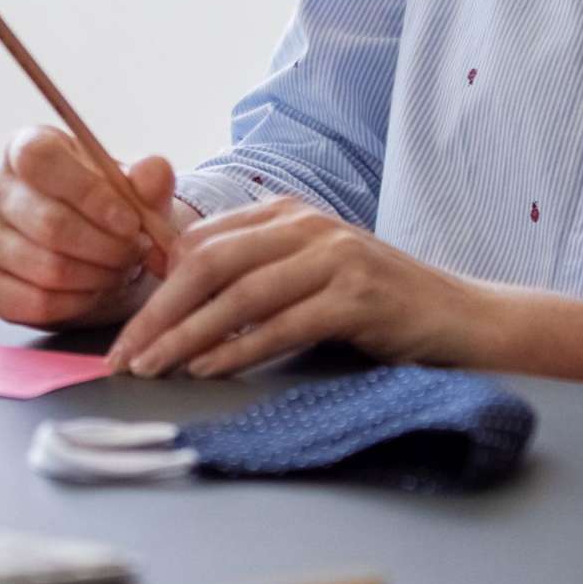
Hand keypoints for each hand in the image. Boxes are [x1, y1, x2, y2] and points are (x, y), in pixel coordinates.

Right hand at [0, 128, 187, 330]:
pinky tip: (93, 292)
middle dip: (105, 246)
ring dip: (96, 277)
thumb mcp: (139, 191)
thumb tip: (152, 171)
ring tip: (119, 271)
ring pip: (45, 267)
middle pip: (48, 222)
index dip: (88, 193)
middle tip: (135, 254)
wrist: (99, 253)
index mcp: (28, 147)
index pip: (41, 160)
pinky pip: (33, 301)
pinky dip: (76, 304)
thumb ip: (151, 179)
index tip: (130, 222)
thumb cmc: (113, 211)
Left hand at [106, 196, 491, 378]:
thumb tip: (174, 303)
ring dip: (188, 335)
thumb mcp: (307, 274)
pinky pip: (284, 324)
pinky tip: (208, 369)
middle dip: (158, 313)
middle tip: (123, 357)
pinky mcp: (358, 296)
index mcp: (285, 214)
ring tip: (153, 368)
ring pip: (240, 295)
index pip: (199, 243)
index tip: (125, 333)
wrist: (459, 316)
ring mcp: (335, 258)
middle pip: (210, 264)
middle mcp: (307, 226)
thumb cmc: (374, 304)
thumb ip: (253, 275)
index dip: (153, 288)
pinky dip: (240, 350)